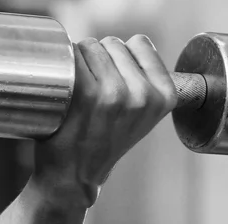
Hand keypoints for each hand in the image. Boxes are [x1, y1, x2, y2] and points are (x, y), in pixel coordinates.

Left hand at [32, 35, 176, 207]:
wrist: (73, 177)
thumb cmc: (102, 144)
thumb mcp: (142, 117)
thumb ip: (147, 82)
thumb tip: (134, 45)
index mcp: (165, 96)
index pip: (140, 44)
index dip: (122, 57)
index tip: (113, 79)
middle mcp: (143, 94)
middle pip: (113, 43)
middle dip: (100, 59)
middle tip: (91, 92)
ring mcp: (114, 93)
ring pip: (91, 46)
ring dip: (79, 61)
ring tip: (77, 93)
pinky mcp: (85, 94)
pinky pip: (72, 57)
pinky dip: (63, 67)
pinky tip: (64, 90)